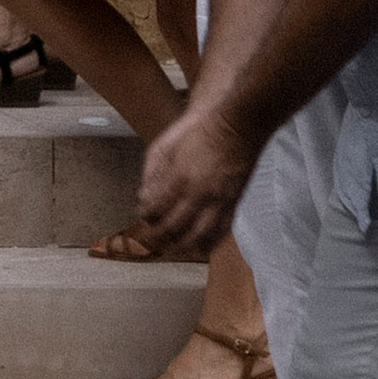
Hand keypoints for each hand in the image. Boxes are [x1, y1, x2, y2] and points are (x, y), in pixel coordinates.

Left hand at [137, 97, 253, 256]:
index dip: (146, 216)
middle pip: (174, 227)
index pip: (156, 208)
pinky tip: (199, 249)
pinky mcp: (234, 204)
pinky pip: (220, 233)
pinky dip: (208, 245)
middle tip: (151, 240)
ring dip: (182, 248)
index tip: (142, 217)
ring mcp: (219, 201)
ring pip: (198, 237)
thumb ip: (153, 173)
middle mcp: (198, 193)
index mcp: (179, 176)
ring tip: (171, 251)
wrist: (235, 127)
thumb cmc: (196, 132)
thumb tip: (143, 197)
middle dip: (159, 237)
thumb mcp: (165, 146)